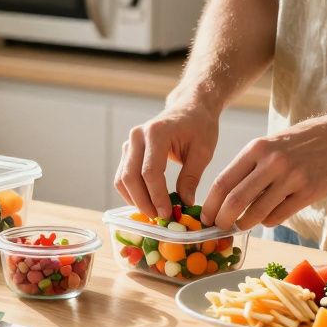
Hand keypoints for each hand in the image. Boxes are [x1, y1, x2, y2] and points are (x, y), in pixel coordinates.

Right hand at [114, 101, 218, 218]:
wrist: (190, 108)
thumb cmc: (199, 126)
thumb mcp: (203, 151)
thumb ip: (191, 177)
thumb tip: (184, 204)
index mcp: (157, 133)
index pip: (150, 171)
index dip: (157, 196)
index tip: (168, 214)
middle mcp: (137, 136)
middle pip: (130, 177)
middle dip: (143, 202)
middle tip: (159, 219)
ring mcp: (129, 143)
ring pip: (122, 179)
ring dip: (135, 200)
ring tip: (154, 213)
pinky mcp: (128, 151)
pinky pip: (123, 176)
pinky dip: (132, 193)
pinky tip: (147, 203)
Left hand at [200, 110, 326, 230]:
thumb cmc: (301, 142)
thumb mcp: (270, 144)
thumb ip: (249, 167)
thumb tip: (225, 199)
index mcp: (256, 148)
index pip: (222, 182)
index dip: (210, 204)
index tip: (206, 217)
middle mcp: (271, 163)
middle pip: (235, 201)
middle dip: (223, 220)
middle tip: (220, 228)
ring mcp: (291, 178)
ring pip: (256, 213)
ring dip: (245, 224)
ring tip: (244, 224)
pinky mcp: (308, 192)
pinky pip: (278, 216)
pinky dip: (267, 221)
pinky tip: (268, 217)